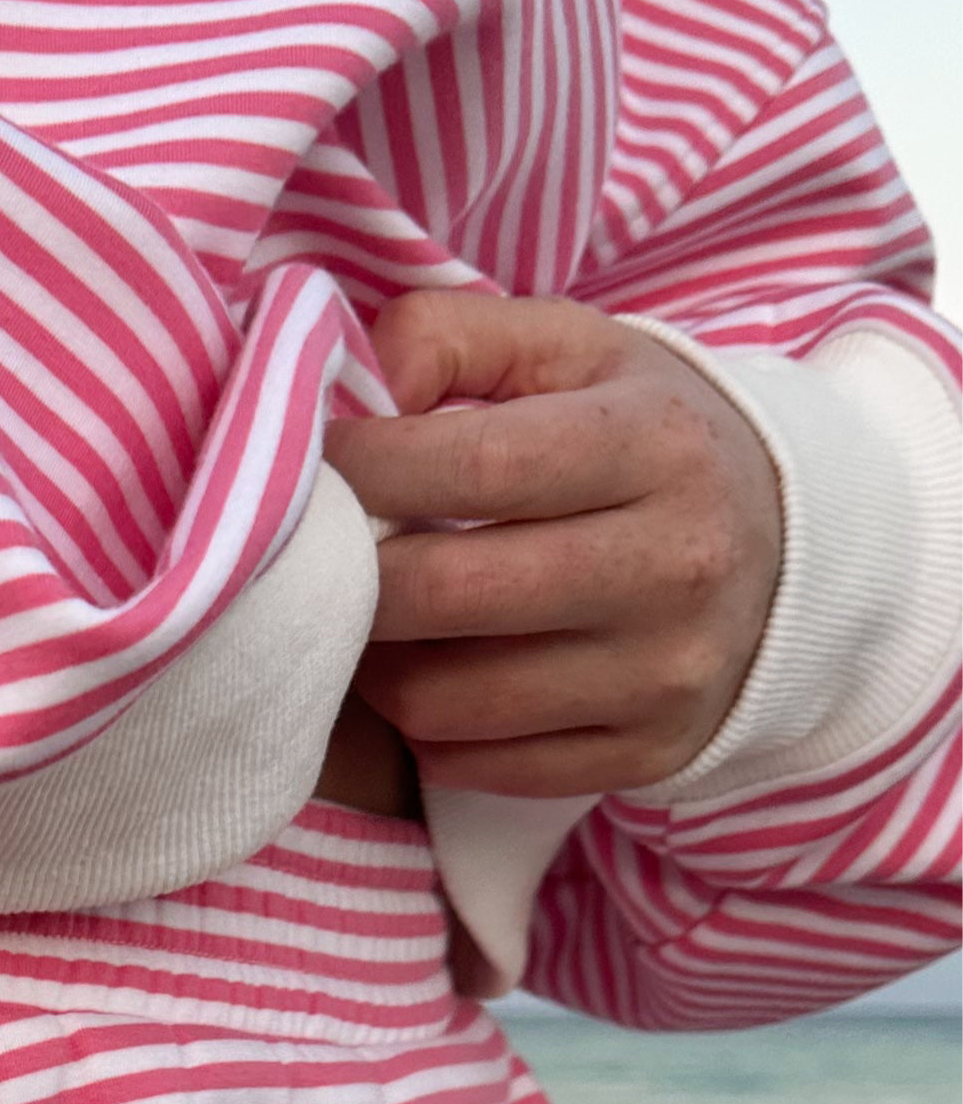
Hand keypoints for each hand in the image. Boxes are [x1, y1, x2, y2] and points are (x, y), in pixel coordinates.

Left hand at [321, 293, 781, 794]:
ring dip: (378, 666)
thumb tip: (360, 390)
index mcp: (654, 445)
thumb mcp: (571, 349)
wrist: (790, 546)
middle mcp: (675, 564)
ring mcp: (665, 673)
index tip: (314, 468)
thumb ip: (452, 337)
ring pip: (444, 701)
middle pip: (446, 594)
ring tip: (380, 621)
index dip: (367, 471)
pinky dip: (428, 730)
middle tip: (323, 561)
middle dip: (352, 581)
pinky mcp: (648, 752)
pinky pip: (477, 766)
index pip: (477, 465)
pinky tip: (435, 675)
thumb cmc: (640, 433)